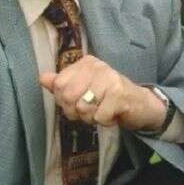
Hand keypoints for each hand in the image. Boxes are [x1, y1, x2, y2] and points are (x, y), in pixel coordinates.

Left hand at [39, 55, 166, 130]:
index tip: (81, 101)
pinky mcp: (119, 94)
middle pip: (69, 97)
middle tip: (92, 109)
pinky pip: (99, 116)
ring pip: (83, 108)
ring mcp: (110, 78)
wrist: (141, 104)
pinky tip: (113, 114)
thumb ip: (63, 83)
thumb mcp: (85, 88)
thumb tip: (43, 78)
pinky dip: (105, 121)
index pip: (59, 85)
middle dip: (78, 111)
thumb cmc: (110, 97)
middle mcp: (98, 66)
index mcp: (87, 63)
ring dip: (92, 118)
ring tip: (104, 111)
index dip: (66, 101)